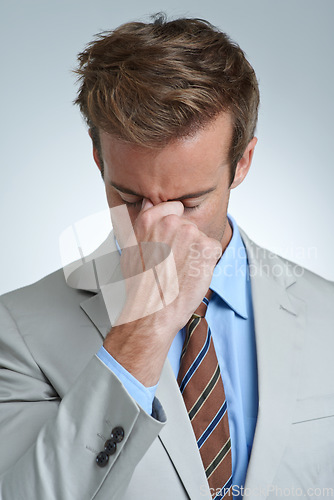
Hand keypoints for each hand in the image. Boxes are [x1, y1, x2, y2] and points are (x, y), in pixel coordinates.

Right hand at [103, 199, 221, 385]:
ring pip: (201, 238)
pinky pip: (214, 249)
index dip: (175, 226)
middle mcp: (170, 222)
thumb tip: (149, 202)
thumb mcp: (131, 247)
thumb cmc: (140, 285)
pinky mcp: (207, 247)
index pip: (173, 208)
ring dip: (196, 253)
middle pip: (189, 226)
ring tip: (182, 271)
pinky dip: (208, 262)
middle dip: (185, 242)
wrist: (153, 310)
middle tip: (174, 263)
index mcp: (150, 219)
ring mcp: (190, 234)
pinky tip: (193, 274)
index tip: (171, 241)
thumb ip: (143, 220)